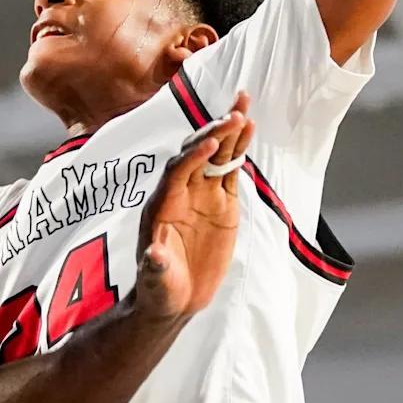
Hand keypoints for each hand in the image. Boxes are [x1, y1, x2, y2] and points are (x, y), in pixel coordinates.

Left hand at [135, 93, 254, 321]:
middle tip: (235, 114)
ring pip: (215, 155)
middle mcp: (180, 193)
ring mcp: (202, 195)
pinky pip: (229, 170)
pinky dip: (238, 150)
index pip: (176, 173)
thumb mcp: (156, 283)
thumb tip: (153, 256)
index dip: (192, 157)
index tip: (212, 144)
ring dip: (228, 131)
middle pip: (196, 154)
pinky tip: (249, 128)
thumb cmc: (159, 289)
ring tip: (243, 105)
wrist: (173, 297)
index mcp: (162, 206)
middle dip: (214, 133)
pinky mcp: (220, 203)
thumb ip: (155, 268)